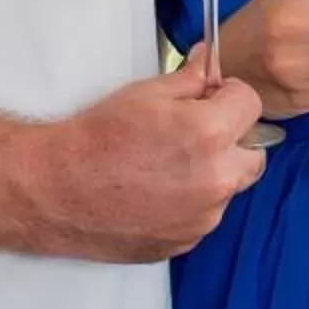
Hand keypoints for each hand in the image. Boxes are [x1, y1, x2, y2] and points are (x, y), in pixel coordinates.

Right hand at [10, 71, 269, 261]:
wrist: (53, 190)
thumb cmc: (96, 136)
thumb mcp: (146, 93)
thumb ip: (191, 79)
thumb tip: (212, 64)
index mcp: (209, 135)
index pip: (252, 104)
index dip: (231, 96)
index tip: (211, 98)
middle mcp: (215, 181)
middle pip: (254, 154)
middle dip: (234, 139)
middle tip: (196, 133)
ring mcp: (202, 218)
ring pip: (228, 188)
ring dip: (212, 175)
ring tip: (165, 167)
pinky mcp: (184, 243)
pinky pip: (203, 216)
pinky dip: (190, 204)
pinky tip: (154, 193)